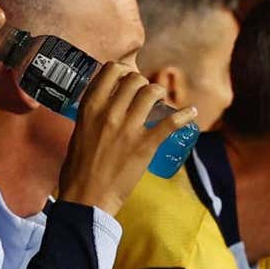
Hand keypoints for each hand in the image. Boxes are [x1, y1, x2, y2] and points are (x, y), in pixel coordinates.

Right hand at [57, 62, 197, 214]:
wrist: (85, 199)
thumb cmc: (77, 170)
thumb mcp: (78, 133)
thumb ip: (91, 118)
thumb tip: (104, 110)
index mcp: (89, 107)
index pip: (111, 70)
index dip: (123, 70)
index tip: (127, 79)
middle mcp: (108, 112)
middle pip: (135, 79)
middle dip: (143, 84)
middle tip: (145, 96)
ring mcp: (128, 128)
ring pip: (152, 92)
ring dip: (160, 94)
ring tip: (162, 103)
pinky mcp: (144, 146)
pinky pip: (170, 122)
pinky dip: (185, 115)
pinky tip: (192, 113)